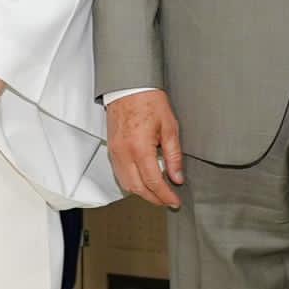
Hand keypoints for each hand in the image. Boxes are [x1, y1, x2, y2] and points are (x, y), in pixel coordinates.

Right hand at [108, 89, 185, 209]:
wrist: (128, 87)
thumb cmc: (149, 101)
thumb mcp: (170, 128)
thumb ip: (174, 156)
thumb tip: (177, 177)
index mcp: (140, 148)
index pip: (153, 182)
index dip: (166, 195)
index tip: (175, 201)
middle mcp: (124, 154)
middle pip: (138, 188)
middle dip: (154, 199)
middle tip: (168, 201)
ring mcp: (115, 153)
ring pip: (127, 184)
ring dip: (142, 193)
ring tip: (158, 194)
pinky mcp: (111, 150)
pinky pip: (120, 174)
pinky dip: (132, 183)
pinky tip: (143, 181)